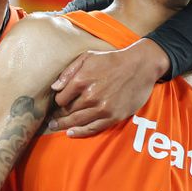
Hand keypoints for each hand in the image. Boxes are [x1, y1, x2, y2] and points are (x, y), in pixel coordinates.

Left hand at [48, 40, 168, 136]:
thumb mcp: (88, 57)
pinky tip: (70, 133)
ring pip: (77, 121)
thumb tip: (54, 88)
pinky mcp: (114, 116)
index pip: (61, 98)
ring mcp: (103, 108)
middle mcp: (91, 96)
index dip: (58, 101)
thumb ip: (69, 71)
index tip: (59, 103)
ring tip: (55, 127)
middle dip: (59, 115)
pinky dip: (80, 132)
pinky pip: (93, 128)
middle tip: (52, 120)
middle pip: (68, 111)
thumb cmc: (111, 60)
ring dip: (65, 125)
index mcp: (82, 80)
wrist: (140, 66)